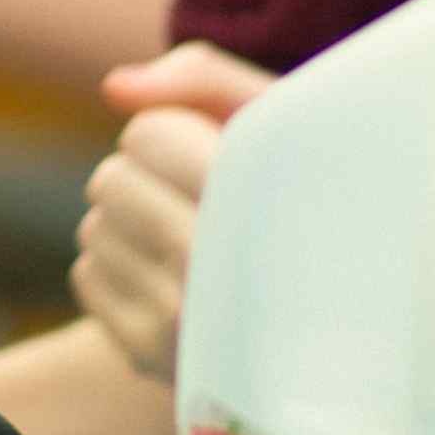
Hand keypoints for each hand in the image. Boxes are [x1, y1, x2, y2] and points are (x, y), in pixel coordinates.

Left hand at [71, 45, 275, 384]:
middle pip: (110, 181)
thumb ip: (203, 76)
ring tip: (197, 244)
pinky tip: (175, 282)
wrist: (348, 321)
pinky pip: (86, 277)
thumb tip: (113, 89)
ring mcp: (177, 323)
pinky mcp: (149, 358)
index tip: (214, 154)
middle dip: (146, 178)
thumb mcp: (282, 119)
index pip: (145, 136)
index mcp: (255, 202)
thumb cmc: (309, 197)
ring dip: (132, 225)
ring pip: (93, 229)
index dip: (171, 131)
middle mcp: (212, 266)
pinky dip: (120, 270)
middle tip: (201, 200)